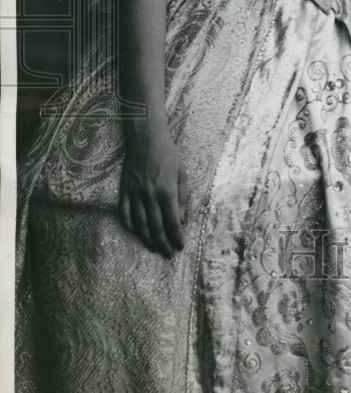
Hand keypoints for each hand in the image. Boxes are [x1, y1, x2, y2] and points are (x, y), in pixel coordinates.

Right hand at [119, 120, 188, 256]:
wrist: (146, 138)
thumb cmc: (167, 154)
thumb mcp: (182, 173)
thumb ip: (183, 197)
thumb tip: (183, 219)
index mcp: (167, 191)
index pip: (172, 221)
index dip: (176, 236)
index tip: (180, 246)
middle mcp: (150, 195)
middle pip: (156, 226)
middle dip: (163, 243)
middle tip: (167, 253)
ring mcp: (135, 193)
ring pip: (140, 223)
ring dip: (147, 238)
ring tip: (153, 247)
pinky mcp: (124, 190)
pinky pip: (125, 212)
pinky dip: (130, 224)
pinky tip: (135, 232)